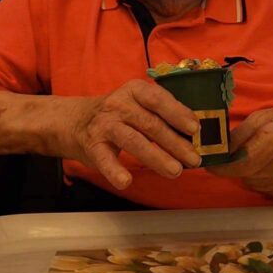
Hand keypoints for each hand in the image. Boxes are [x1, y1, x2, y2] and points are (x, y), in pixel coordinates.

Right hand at [62, 80, 200, 189]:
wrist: (75, 121)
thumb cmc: (118, 115)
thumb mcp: (138, 105)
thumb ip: (162, 115)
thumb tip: (196, 135)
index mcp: (134, 91)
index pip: (158, 99)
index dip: (178, 113)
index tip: (195, 129)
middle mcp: (119, 104)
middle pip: (150, 123)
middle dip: (175, 143)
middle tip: (194, 159)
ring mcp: (104, 124)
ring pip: (133, 140)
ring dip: (156, 157)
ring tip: (175, 171)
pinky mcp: (92, 145)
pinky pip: (105, 159)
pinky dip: (115, 170)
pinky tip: (126, 181)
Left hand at [206, 106, 272, 200]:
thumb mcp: (263, 117)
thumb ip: (238, 135)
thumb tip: (217, 150)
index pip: (239, 163)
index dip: (220, 165)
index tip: (209, 162)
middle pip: (242, 173)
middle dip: (233, 164)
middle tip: (236, 152)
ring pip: (249, 182)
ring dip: (246, 171)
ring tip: (260, 155)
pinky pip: (259, 187)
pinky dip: (258, 177)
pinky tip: (270, 165)